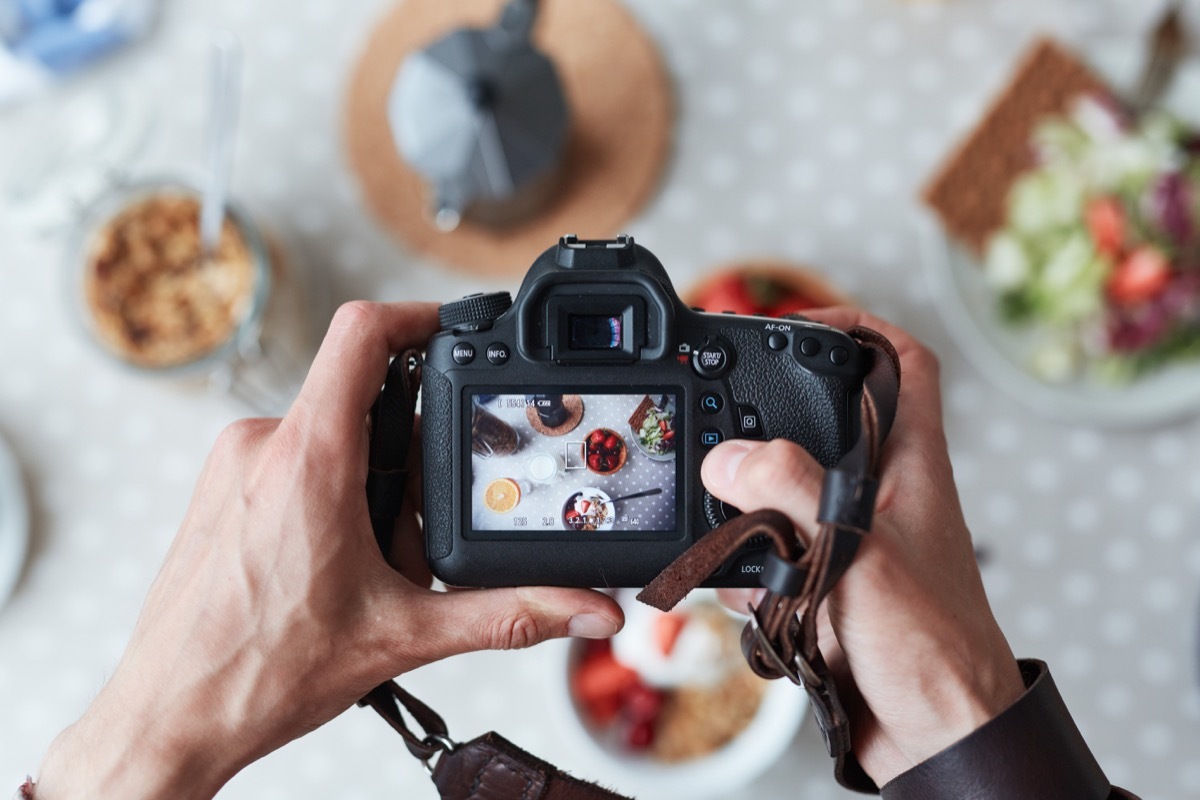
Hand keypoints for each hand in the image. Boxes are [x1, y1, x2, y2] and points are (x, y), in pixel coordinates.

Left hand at [35, 301, 622, 799]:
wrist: (170, 717)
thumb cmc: (257, 676)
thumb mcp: (403, 636)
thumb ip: (508, 613)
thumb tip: (582, 609)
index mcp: (310, 459)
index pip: (363, 333)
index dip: (418, 313)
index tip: (454, 326)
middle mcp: (262, 447)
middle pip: (360, 397)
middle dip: (409, 451)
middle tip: (423, 523)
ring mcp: (232, 466)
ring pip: (327, 435)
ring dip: (370, 482)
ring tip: (374, 561)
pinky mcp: (217, 491)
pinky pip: (289, 461)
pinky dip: (330, 496)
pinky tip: (334, 565)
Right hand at [707, 308, 1023, 785]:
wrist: (936, 738)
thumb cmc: (932, 648)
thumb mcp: (859, 553)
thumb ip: (794, 492)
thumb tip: (730, 456)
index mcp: (911, 468)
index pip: (903, 365)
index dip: (860, 327)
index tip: (801, 323)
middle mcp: (883, 496)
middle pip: (824, 425)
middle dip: (769, 426)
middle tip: (723, 430)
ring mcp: (854, 542)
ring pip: (785, 496)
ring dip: (748, 512)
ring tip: (728, 531)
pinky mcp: (828, 588)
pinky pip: (771, 559)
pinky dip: (746, 572)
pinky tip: (744, 595)